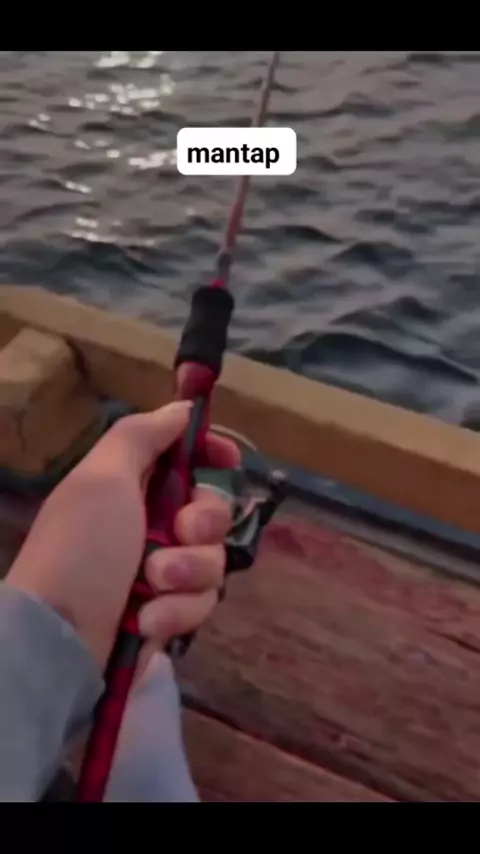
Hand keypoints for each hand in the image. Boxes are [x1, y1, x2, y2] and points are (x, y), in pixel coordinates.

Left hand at [5, 402, 239, 670]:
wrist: (57, 641)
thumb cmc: (80, 550)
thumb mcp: (102, 479)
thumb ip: (140, 436)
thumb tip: (179, 408)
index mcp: (130, 483)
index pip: (184, 455)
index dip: (210, 452)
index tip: (229, 457)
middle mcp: (149, 522)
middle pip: (213, 508)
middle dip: (205, 522)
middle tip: (183, 532)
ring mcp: (161, 569)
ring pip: (214, 559)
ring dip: (188, 572)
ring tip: (154, 585)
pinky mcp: (168, 611)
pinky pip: (200, 601)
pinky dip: (177, 610)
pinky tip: (146, 621)